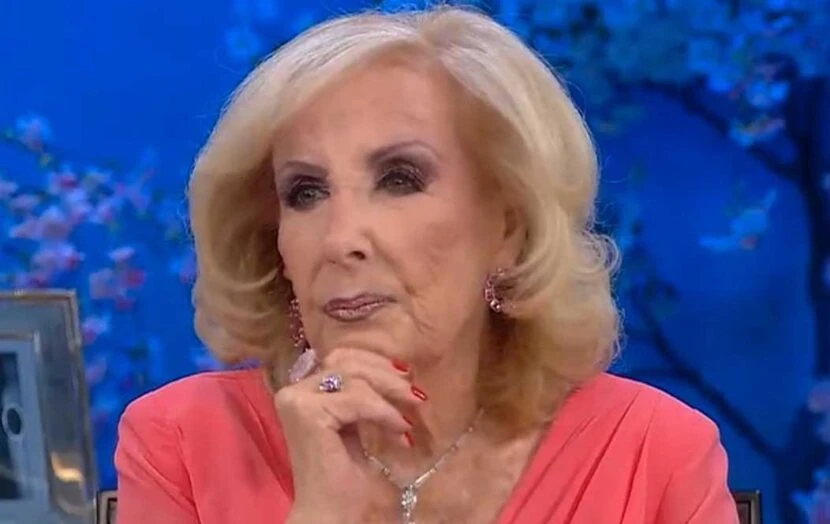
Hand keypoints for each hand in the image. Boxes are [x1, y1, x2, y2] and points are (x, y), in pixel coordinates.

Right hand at [274, 348, 424, 523]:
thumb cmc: (343, 480)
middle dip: (386, 375)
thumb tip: (399, 369)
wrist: (330, 516)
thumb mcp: (357, 426)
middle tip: (415, 396)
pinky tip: (400, 429)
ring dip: (389, 395)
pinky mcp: (307, 412)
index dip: (376, 364)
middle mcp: (293, 392)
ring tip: (408, 419)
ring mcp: (296, 400)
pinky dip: (384, 412)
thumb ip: (363, 396)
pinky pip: (357, 399)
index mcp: (302, 393)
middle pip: (346, 360)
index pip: (341, 359)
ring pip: (354, 377)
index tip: (407, 379)